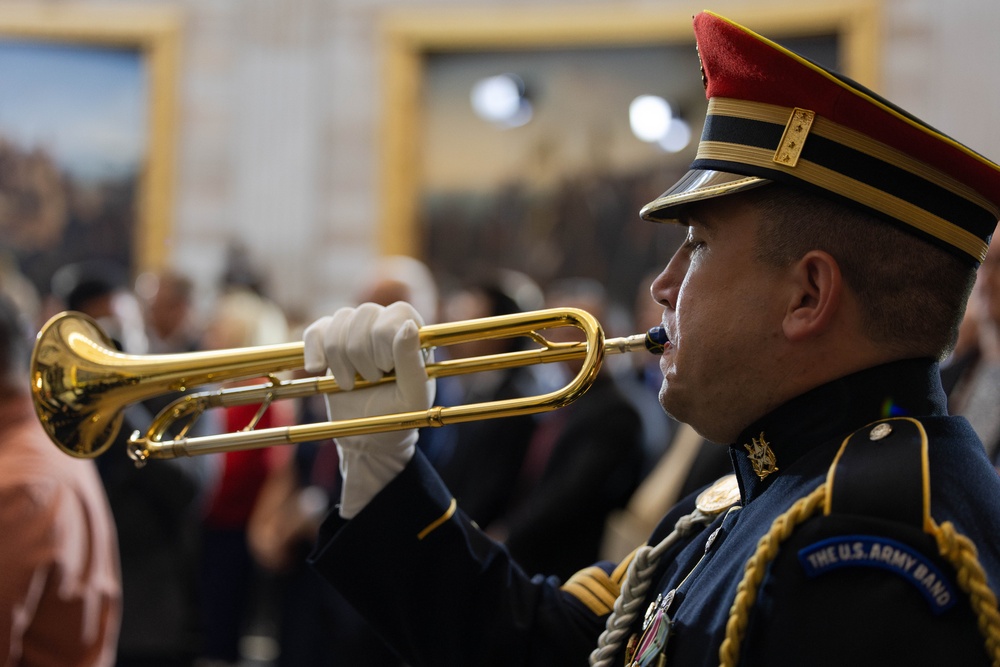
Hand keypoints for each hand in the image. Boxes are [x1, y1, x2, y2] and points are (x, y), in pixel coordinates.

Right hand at [303, 302, 433, 517]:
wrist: (368, 438)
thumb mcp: (413, 395)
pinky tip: (317, 369)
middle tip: (371, 380)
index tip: (387, 370)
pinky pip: (315, 331)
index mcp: (412, 332)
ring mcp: (355, 330)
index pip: (396, 313)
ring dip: (340, 359)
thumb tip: (407, 326)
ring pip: (339, 321)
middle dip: (363, 354)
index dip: (385, 341)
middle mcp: (384, 323)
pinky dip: (314, 351)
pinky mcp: (328, 342)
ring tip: (350, 383)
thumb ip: (412, 360)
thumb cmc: (398, 415)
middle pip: (364, 314)